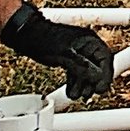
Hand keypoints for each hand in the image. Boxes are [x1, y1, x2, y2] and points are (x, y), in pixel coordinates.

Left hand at [0, 1, 115, 99]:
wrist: (25, 34)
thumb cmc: (43, 39)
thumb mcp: (65, 56)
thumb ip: (82, 67)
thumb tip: (98, 77)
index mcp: (89, 40)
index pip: (105, 58)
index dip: (105, 75)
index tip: (101, 88)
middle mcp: (86, 45)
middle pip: (98, 66)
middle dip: (94, 82)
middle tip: (89, 94)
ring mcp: (77, 52)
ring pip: (86, 71)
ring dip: (83, 84)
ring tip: (77, 95)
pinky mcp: (68, 57)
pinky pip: (77, 71)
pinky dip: (75, 81)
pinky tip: (71, 90)